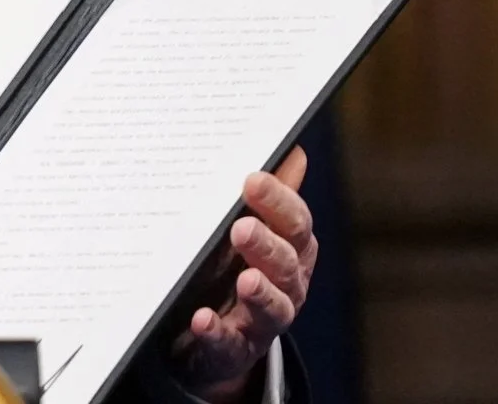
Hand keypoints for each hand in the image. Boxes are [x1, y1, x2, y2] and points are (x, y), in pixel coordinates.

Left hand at [168, 148, 315, 402]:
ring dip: (259, 293)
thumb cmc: (234, 268)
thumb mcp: (253, 230)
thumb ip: (270, 197)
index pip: (296, 224)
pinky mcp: (235, 349)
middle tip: (241, 228)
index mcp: (292, 250)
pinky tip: (201, 319)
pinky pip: (230, 343)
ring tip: (244, 280)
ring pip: (273, 308)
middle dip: (268, 245)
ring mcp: (263, 321)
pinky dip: (217, 332)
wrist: (214, 336)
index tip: (252, 179)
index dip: (279, 202)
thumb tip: (291, 149)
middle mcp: (287, 286)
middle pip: (288, 264)